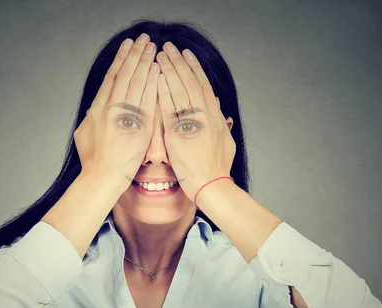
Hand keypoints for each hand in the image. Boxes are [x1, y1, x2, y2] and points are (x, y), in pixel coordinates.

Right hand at [74, 33, 158, 192]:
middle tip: (142, 39)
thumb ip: (91, 119)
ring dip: (144, 62)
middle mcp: (110, 108)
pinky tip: (156, 69)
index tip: (127, 46)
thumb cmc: (93, 163)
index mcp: (97, 109)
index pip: (111, 78)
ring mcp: (124, 116)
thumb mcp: (84, 135)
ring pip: (135, 82)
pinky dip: (150, 83)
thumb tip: (93, 110)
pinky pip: (145, 99)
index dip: (120, 60)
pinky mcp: (138, 126)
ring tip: (151, 47)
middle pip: (123, 74)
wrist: (102, 179)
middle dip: (133, 54)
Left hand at [156, 43, 235, 202]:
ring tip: (161, 55)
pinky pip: (169, 107)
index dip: (194, 68)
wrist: (212, 185)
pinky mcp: (178, 133)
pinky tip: (156, 78)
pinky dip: (163, 91)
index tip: (186, 54)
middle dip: (179, 63)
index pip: (203, 85)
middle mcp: (205, 115)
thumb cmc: (217, 168)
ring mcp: (192, 123)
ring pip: (180, 90)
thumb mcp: (226, 143)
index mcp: (215, 116)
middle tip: (169, 47)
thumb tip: (225, 116)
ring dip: (169, 70)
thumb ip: (223, 127)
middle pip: (191, 82)